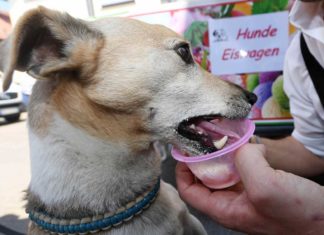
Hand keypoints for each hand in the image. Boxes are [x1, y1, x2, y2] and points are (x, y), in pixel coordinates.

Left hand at [176, 144, 323, 234]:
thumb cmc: (300, 217)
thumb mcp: (266, 187)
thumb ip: (247, 162)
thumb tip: (244, 146)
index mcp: (226, 210)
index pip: (190, 191)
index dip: (183, 170)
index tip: (184, 150)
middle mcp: (233, 204)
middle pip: (205, 180)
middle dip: (203, 158)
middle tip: (205, 139)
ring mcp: (248, 196)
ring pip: (225, 173)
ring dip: (224, 155)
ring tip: (225, 138)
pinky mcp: (262, 188)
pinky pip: (244, 170)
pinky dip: (243, 156)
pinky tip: (249, 146)